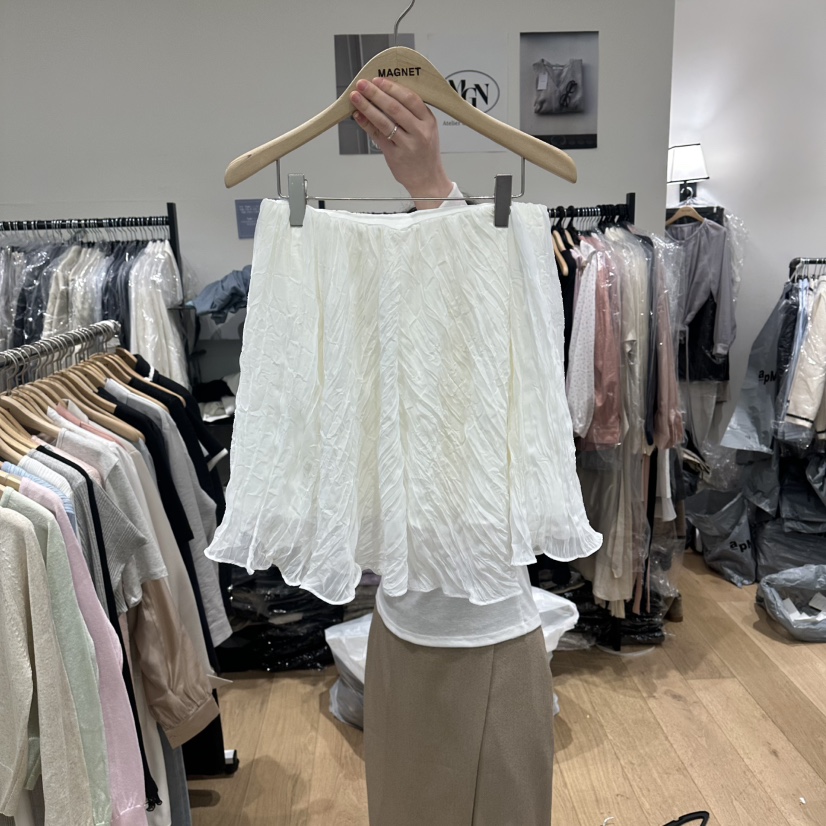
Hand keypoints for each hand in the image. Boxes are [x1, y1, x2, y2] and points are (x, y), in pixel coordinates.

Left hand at [350, 77, 452, 209]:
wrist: (428, 180)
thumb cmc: (426, 155)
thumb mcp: (427, 130)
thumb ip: (412, 114)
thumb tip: (387, 94)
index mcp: (429, 121)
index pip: (410, 98)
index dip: (392, 87)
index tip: (378, 80)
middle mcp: (419, 132)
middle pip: (395, 108)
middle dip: (376, 93)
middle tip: (362, 84)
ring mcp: (407, 145)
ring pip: (384, 121)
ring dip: (367, 107)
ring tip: (356, 97)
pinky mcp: (395, 155)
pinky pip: (378, 136)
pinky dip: (366, 124)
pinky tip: (358, 116)